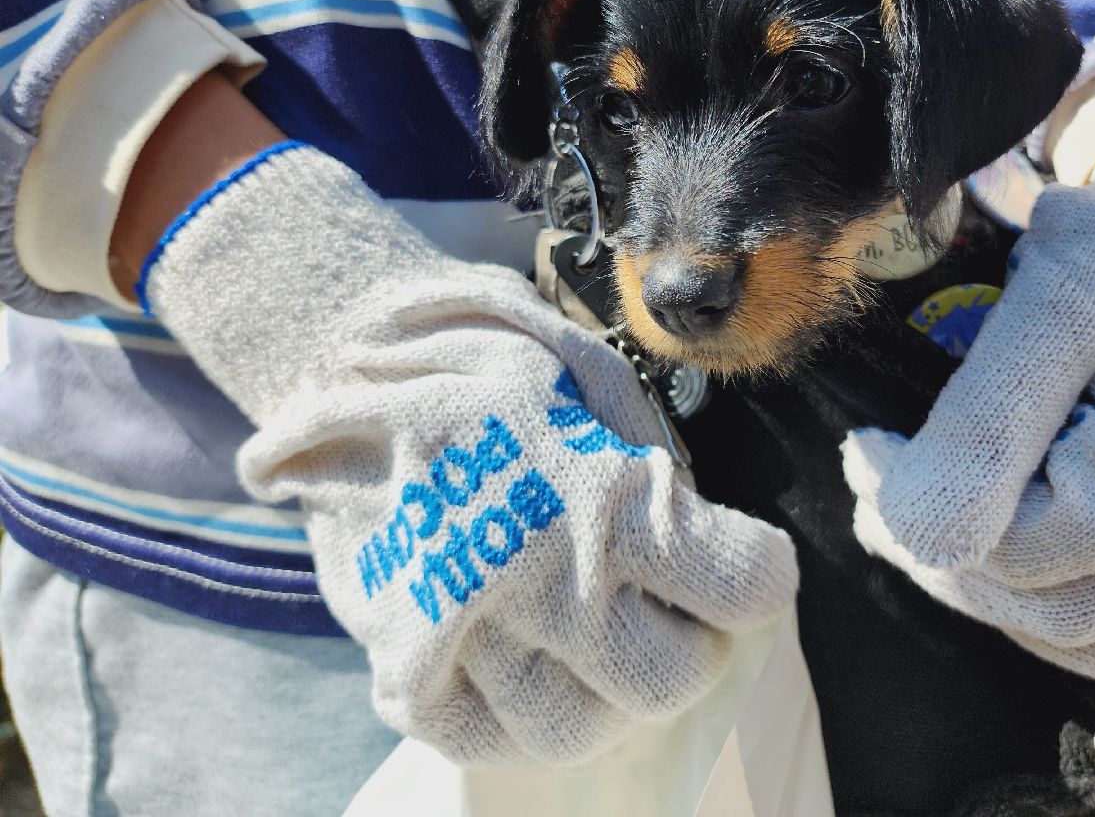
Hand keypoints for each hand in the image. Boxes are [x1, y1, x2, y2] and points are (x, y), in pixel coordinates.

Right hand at [144, 144, 797, 763]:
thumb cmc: (483, 358)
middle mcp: (544, 580)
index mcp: (607, 498)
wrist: (337, 359)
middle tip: (664, 604)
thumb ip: (657, 454)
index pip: (746, 588)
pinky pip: (483, 739)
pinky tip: (522, 659)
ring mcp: (467, 634)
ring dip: (604, 691)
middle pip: (669, 680)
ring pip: (577, 727)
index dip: (754, 574)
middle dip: (688, 645)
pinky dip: (512, 713)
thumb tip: (700, 528)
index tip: (736, 563)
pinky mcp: (402, 664)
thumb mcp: (590, 371)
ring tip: (594, 638)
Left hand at [843, 113, 1094, 765]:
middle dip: (948, 561)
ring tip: (951, 551)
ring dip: (1018, 617)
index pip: (1019, 552)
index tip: (866, 456)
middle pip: (1060, 611)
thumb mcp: (1055, 291)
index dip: (915, 513)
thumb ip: (986, 418)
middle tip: (881, 494)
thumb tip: (913, 532)